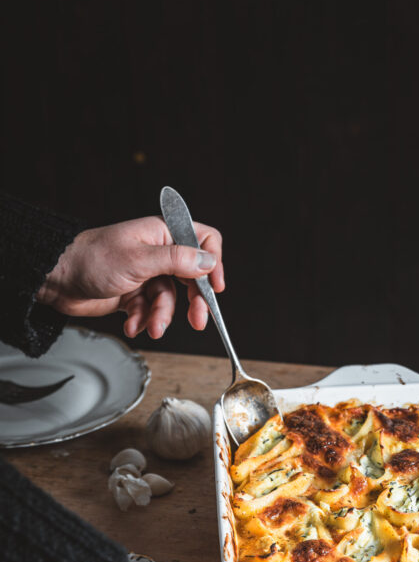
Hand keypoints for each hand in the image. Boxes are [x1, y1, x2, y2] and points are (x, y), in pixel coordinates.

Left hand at [36, 216, 224, 339]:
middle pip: (191, 278)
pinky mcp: (134, 295)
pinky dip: (141, 320)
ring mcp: (146, 275)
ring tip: (149, 326)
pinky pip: (149, 311)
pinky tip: (130, 324)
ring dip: (160, 317)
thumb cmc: (92, 260)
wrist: (58, 280)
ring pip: (169, 300)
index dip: (213, 263)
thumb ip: (178, 261)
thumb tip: (209, 262)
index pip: (202, 241)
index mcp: (162, 234)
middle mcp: (157, 253)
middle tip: (198, 321)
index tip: (216, 287)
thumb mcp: (140, 260)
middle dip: (193, 302)